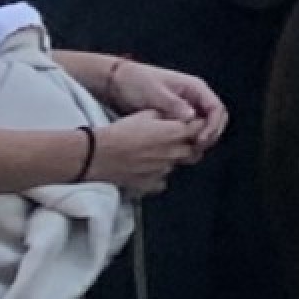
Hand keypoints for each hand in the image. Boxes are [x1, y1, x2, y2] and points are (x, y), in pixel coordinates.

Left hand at [64, 53, 223, 149]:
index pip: (216, 109)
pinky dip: (187, 141)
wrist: (118, 82)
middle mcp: (194, 99)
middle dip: (210, 135)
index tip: (201, 140)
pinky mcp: (175, 119)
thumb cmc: (137, 81)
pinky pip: (188, 132)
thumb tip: (191, 117)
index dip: (213, 126)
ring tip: (186, 153)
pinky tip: (176, 150)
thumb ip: (173, 104)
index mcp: (194, 88)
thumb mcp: (155, 92)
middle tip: (196, 149)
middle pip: (214, 120)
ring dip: (198, 140)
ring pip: (202, 128)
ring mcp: (185, 109)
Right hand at [78, 110, 201, 193]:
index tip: (191, 123)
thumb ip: (167, 116)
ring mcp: (164, 171)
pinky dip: (159, 174)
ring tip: (157, 152)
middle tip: (175, 138)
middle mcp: (174, 153)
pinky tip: (148, 168)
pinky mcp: (151, 184)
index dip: (196, 124)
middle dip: (189, 143)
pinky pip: (163, 180)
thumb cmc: (120, 131)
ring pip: (178, 164)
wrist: (99, 154)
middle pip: (193, 149)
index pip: (200, 128)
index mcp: (175, 133)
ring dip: (173, 158)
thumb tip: (177, 116)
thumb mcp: (146, 114)